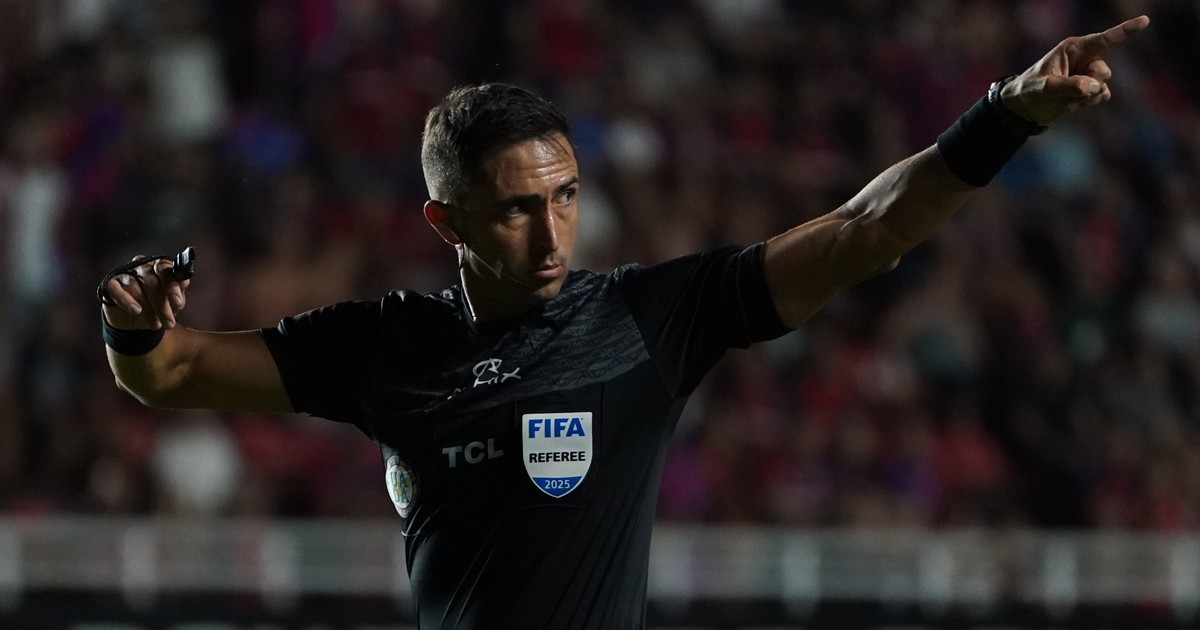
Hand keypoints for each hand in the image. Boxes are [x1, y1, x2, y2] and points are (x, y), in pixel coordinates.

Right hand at [101, 255, 189, 330]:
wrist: (136, 326)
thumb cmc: (157, 309)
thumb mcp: (172, 304)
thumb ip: (178, 292)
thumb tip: (185, 280)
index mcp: (159, 267)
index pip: (165, 268)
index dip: (172, 286)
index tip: (178, 304)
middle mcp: (141, 267)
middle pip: (151, 279)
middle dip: (161, 304)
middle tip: (169, 323)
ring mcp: (125, 274)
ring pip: (135, 285)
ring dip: (147, 308)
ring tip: (155, 325)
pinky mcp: (110, 284)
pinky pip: (115, 288)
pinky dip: (126, 300)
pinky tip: (135, 311)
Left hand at [1000, 15, 1149, 125]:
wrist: (1024, 108)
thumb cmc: (1029, 90)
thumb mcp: (1044, 87)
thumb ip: (1069, 86)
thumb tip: (1095, 87)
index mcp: (1073, 49)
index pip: (1103, 39)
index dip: (1125, 30)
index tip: (1145, 21)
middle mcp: (1084, 59)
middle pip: (1103, 71)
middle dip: (1091, 83)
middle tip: (1070, 90)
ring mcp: (1087, 74)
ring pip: (1103, 84)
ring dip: (1090, 94)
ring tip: (1068, 97)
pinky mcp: (1088, 89)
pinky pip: (1102, 95)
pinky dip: (1092, 101)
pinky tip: (1076, 103)